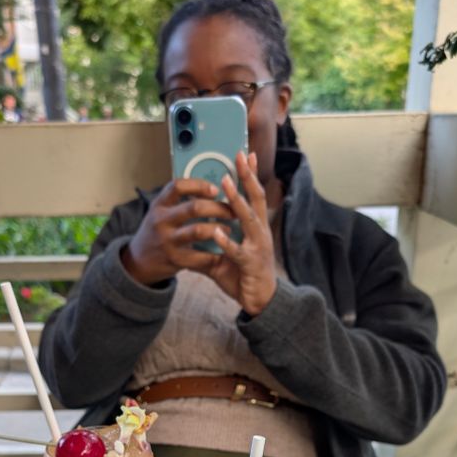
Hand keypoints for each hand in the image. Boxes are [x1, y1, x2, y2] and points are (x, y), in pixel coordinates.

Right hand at [121, 178, 233, 285]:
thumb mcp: (161, 213)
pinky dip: (214, 253)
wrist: (139, 262)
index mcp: (159, 205)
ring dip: (218, 229)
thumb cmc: (157, 233)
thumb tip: (210, 189)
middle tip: (232, 210)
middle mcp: (161, 221)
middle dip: (218, 208)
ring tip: (228, 229)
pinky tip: (223, 250)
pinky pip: (199, 256)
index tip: (215, 189)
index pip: (178, 186)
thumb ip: (179, 202)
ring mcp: (167, 241)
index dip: (199, 185)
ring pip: (198, 230)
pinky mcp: (174, 260)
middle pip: (194, 208)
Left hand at [205, 151, 277, 315]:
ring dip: (236, 200)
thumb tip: (195, 232)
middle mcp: (260, 232)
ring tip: (225, 184)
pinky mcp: (250, 263)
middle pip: (257, 198)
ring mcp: (257, 246)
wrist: (261, 301)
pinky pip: (237, 251)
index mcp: (256, 227)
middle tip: (240, 156)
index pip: (256, 195)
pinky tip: (216, 232)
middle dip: (248, 176)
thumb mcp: (229, 254)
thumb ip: (214, 241)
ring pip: (247, 219)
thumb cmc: (245, 275)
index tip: (246, 155)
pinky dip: (226, 241)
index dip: (251, 175)